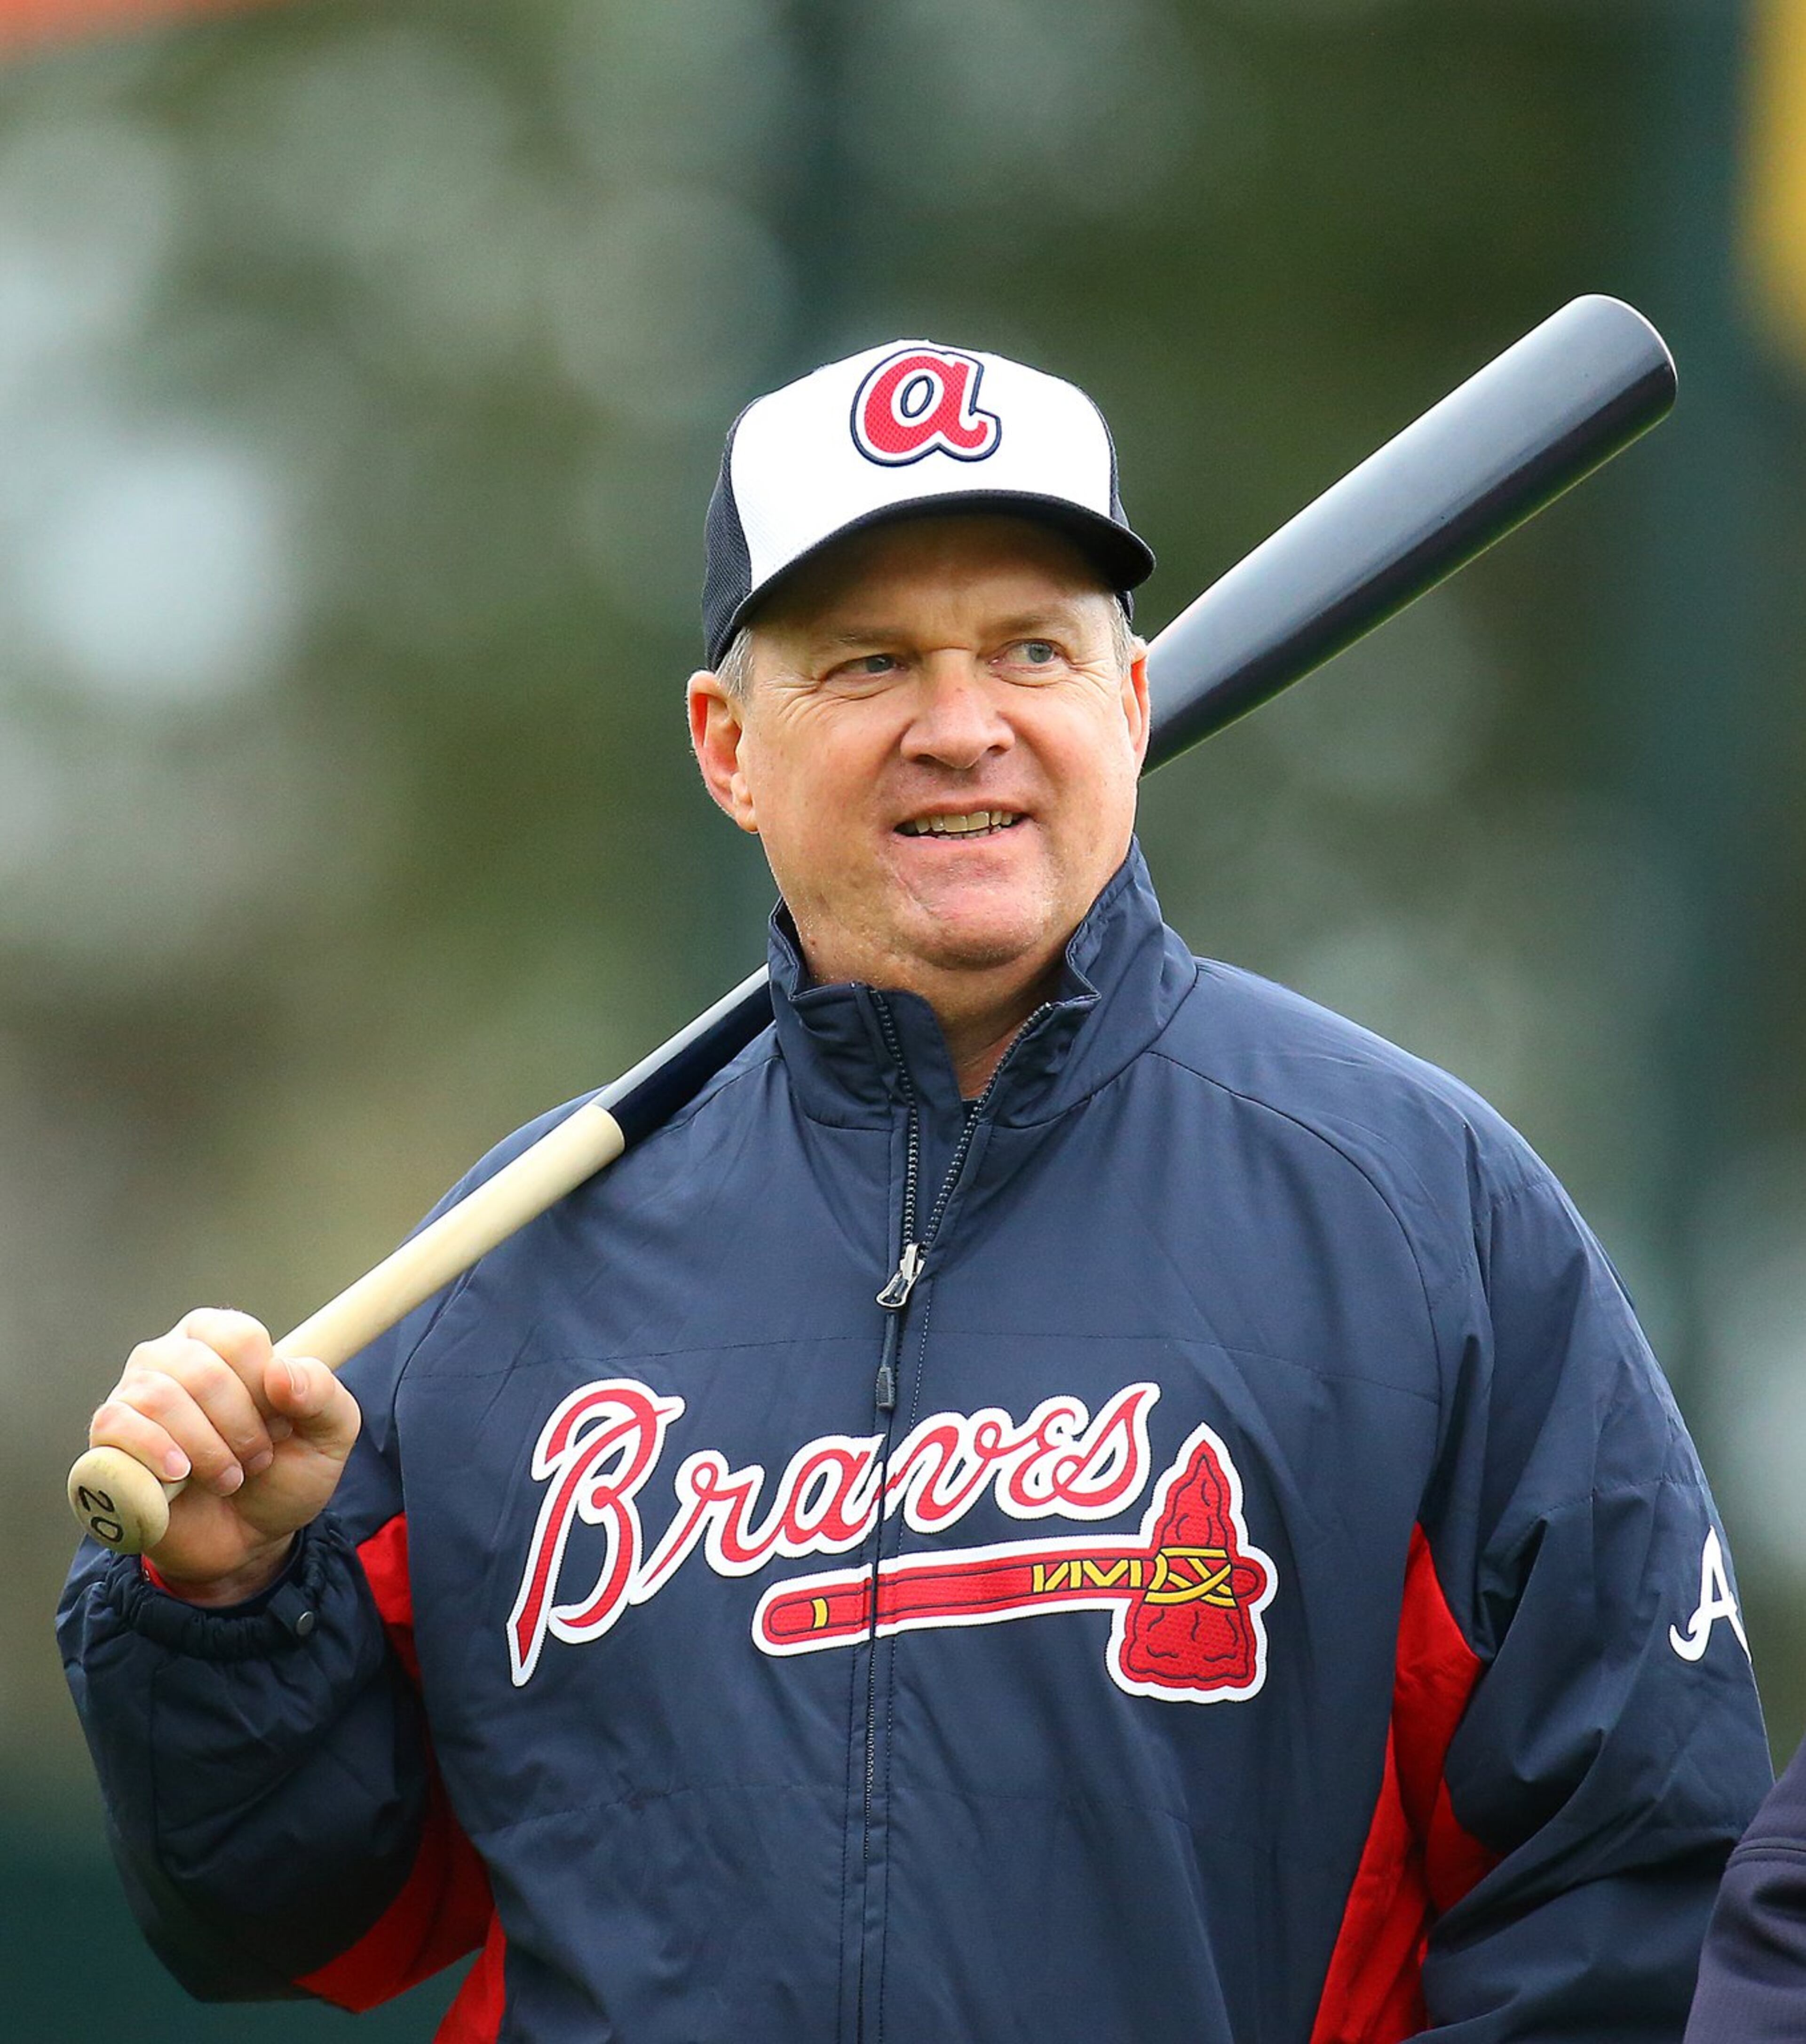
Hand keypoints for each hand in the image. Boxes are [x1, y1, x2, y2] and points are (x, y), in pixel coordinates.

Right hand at [86, 1308, 360, 1603]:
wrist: (247, 1538)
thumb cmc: (285, 1472)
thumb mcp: (329, 1433)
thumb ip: (321, 1393)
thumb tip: (279, 1372)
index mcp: (221, 1337)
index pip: (241, 1338)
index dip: (267, 1391)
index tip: (279, 1426)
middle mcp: (170, 1355)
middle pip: (201, 1371)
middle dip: (240, 1427)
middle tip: (257, 1460)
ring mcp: (132, 1395)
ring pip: (159, 1398)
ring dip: (206, 1449)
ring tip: (229, 1478)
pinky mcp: (108, 1440)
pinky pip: (115, 1425)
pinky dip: (154, 1452)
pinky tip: (180, 1474)